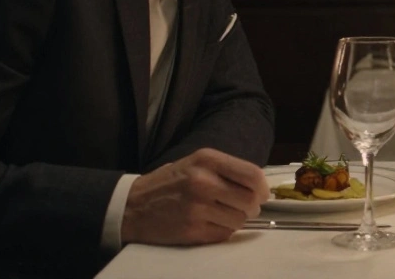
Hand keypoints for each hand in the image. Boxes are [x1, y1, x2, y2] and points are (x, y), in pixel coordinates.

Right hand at [121, 148, 270, 245]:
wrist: (132, 205)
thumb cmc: (169, 182)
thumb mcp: (196, 162)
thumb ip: (226, 170)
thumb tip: (260, 185)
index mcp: (207, 160)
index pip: (252, 174)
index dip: (263, 188)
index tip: (262, 194)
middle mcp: (203, 182)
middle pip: (250, 200)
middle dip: (252, 206)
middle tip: (244, 207)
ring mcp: (197, 208)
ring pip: (239, 220)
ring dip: (237, 220)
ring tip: (222, 214)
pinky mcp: (192, 230)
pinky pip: (224, 234)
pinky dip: (223, 231)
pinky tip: (210, 224)